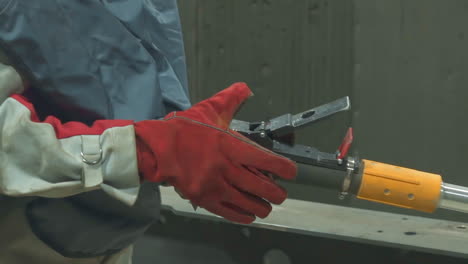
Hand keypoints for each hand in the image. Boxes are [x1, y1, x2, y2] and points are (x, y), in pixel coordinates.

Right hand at [135, 83, 296, 223]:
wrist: (157, 149)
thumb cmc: (184, 130)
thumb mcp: (209, 110)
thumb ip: (231, 99)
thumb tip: (245, 88)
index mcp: (230, 146)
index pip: (267, 161)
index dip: (285, 169)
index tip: (291, 172)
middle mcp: (226, 168)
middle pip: (262, 187)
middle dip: (277, 193)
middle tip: (280, 193)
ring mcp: (215, 186)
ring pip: (249, 203)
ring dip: (263, 207)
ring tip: (267, 206)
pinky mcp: (204, 199)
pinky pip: (230, 213)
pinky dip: (243, 216)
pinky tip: (250, 215)